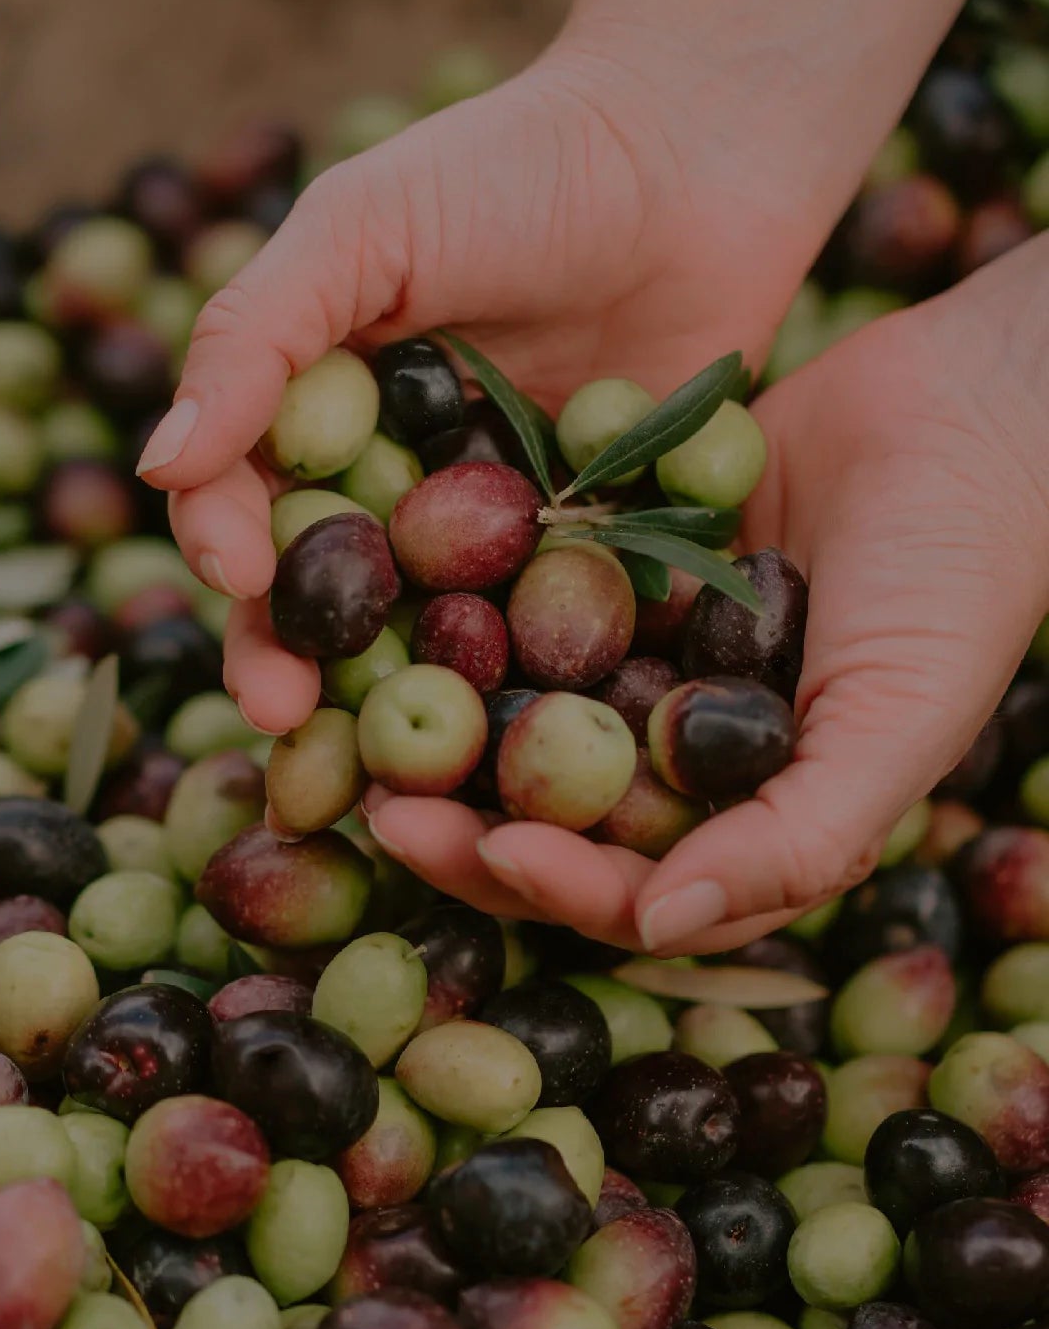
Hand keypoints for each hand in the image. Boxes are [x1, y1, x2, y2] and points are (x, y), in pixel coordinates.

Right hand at [139, 45, 804, 733]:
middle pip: (339, 598)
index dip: (230, 552)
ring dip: (409, 701)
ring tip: (390, 756)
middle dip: (302, 662)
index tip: (234, 580)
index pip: (254, 508)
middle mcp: (411, 489)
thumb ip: (256, 335)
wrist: (698, 147)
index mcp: (331, 418)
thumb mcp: (362, 228)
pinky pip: (564, 629)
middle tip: (289, 717)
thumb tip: (160, 464)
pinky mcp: (608, 553)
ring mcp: (510, 531)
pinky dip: (539, 677)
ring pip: (442, 634)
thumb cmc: (514, 166)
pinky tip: (524, 726)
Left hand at [365, 236, 1048, 951]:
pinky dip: (468, 605)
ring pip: (518, 712)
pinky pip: (525, 598)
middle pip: (547, 813)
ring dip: (445, 722)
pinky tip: (398, 595)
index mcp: (742, 815)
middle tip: (375, 804)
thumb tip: (664, 922)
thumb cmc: (958, 581)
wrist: (973, 406)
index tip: (481, 849)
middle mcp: (677, 749)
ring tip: (356, 713)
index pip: (627, 885)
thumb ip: (795, 840)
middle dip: (463, 821)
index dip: (551, 884)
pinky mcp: (612, 563)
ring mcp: (640, 655)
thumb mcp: (895, 726)